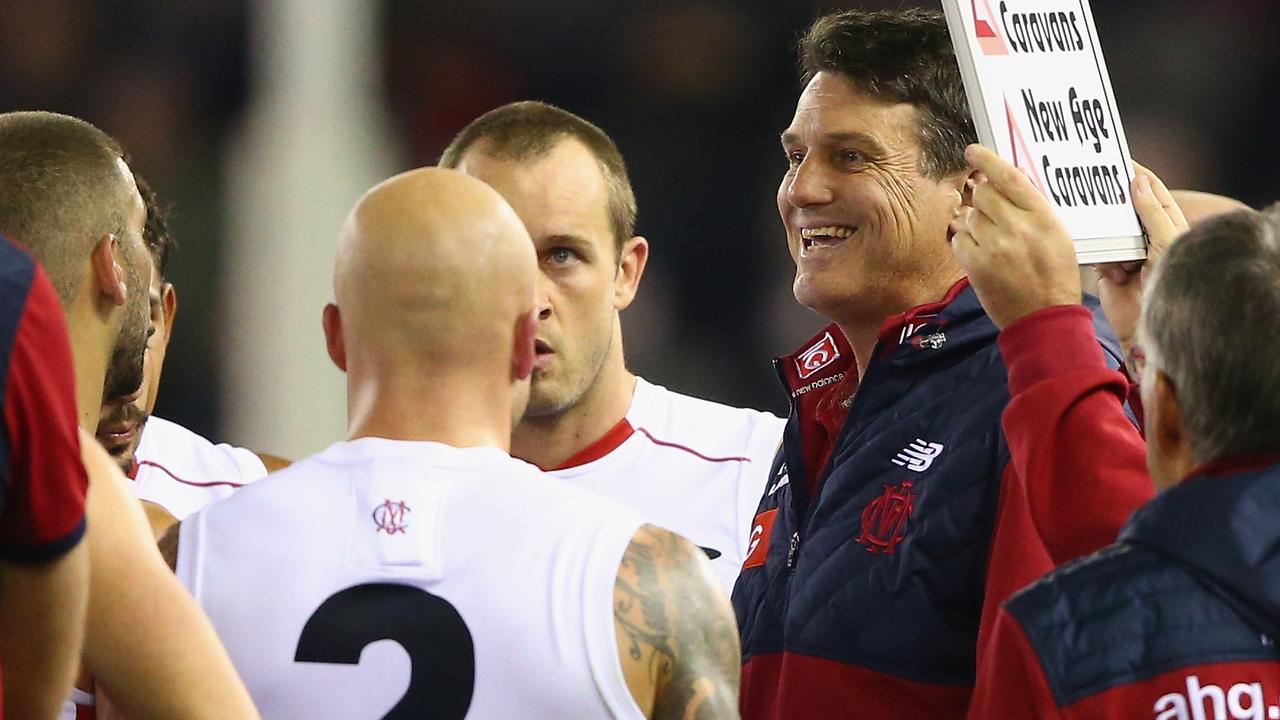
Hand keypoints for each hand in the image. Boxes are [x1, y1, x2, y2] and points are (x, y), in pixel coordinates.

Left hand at [949, 144, 1080, 328]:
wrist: (1044, 318)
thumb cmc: (1054, 276)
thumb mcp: (1057, 235)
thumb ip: (1033, 208)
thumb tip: (1009, 179)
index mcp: (1043, 217)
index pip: (1011, 177)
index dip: (989, 160)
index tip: (973, 150)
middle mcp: (1018, 228)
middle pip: (983, 193)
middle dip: (983, 199)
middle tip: (992, 214)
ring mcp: (995, 246)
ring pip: (969, 216)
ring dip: (975, 224)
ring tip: (993, 243)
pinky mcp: (976, 265)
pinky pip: (958, 240)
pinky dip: (965, 244)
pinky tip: (982, 255)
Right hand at [1093, 164, 1187, 358]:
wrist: (1150, 327)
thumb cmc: (1171, 284)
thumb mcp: (1166, 242)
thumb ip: (1152, 212)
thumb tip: (1138, 182)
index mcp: (1166, 226)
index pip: (1151, 192)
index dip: (1137, 175)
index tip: (1119, 160)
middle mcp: (1146, 237)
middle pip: (1125, 209)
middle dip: (1113, 203)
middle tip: (1095, 186)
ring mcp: (1126, 253)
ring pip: (1108, 229)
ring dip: (1108, 235)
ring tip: (1108, 237)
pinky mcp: (1107, 271)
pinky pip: (1096, 252)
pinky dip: (1100, 257)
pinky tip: (1110, 267)